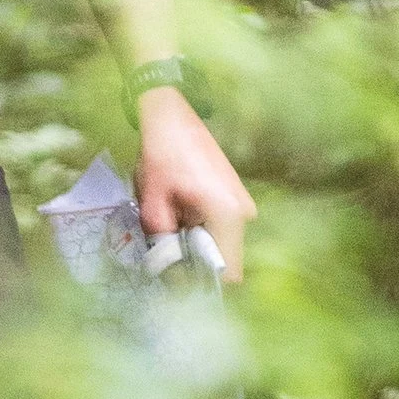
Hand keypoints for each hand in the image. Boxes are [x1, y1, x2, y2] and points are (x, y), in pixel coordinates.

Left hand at [135, 89, 254, 280]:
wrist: (171, 115)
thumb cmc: (160, 156)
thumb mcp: (153, 203)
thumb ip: (163, 243)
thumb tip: (168, 275)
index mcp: (228, 216)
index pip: (229, 274)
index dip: (202, 283)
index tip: (176, 278)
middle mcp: (244, 213)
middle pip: (224, 259)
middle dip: (194, 262)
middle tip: (163, 249)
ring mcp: (243, 203)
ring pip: (220, 242)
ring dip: (195, 243)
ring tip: (168, 223)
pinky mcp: (235, 195)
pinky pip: (220, 226)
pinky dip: (199, 227)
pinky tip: (178, 211)